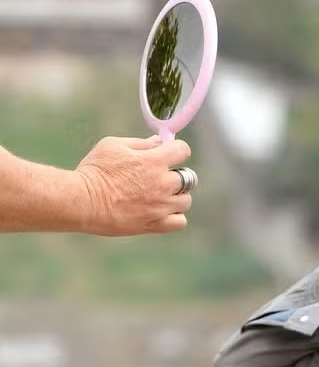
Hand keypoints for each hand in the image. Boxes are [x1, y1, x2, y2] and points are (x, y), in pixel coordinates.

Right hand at [74, 136, 192, 235]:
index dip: (177, 150)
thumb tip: (158, 142)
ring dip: (176, 197)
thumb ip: (140, 143)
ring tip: (159, 197)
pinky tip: (161, 213)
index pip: (183, 150)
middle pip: (188, 178)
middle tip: (160, 178)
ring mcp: (161, 205)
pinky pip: (180, 222)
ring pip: (186, 201)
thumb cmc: (94, 170)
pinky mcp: (155, 224)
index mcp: (154, 161)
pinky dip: (174, 217)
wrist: (81, 201)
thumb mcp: (113, 146)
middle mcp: (163, 183)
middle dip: (177, 175)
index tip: (168, 154)